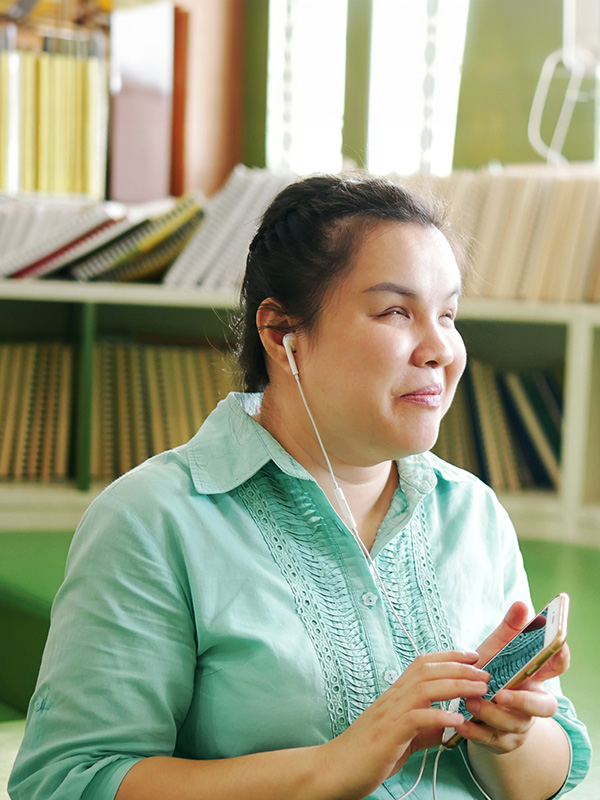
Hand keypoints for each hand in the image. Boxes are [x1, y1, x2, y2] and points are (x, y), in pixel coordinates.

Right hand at [317, 651, 489, 799]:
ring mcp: (389, 714)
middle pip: (427, 671)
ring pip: (425, 689)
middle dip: (459, 669)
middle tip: (485, 672)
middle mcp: (393, 698)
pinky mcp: (388, 735)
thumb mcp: (401, 739)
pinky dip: (438, 717)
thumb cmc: (367, 755)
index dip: (448, 656)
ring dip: (455, 686)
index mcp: (395, 696)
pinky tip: (457, 721)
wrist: (335, 769)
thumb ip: (422, 731)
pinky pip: (416, 719)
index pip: (422, 664)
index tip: (472, 656)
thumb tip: (444, 729)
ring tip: (479, 690)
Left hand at [456, 601, 569, 754]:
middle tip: (501, 694)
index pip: (557, 667)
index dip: (560, 657)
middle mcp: (532, 703)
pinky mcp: (501, 742)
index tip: (557, 646)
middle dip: (523, 702)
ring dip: (491, 713)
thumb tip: (521, 604)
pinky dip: (475, 732)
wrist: (472, 707)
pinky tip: (461, 722)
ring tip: (470, 701)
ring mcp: (519, 724)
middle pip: (543, 706)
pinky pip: (491, 740)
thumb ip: (509, 629)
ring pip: (513, 724)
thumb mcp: (497, 650)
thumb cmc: (489, 673)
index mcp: (535, 677)